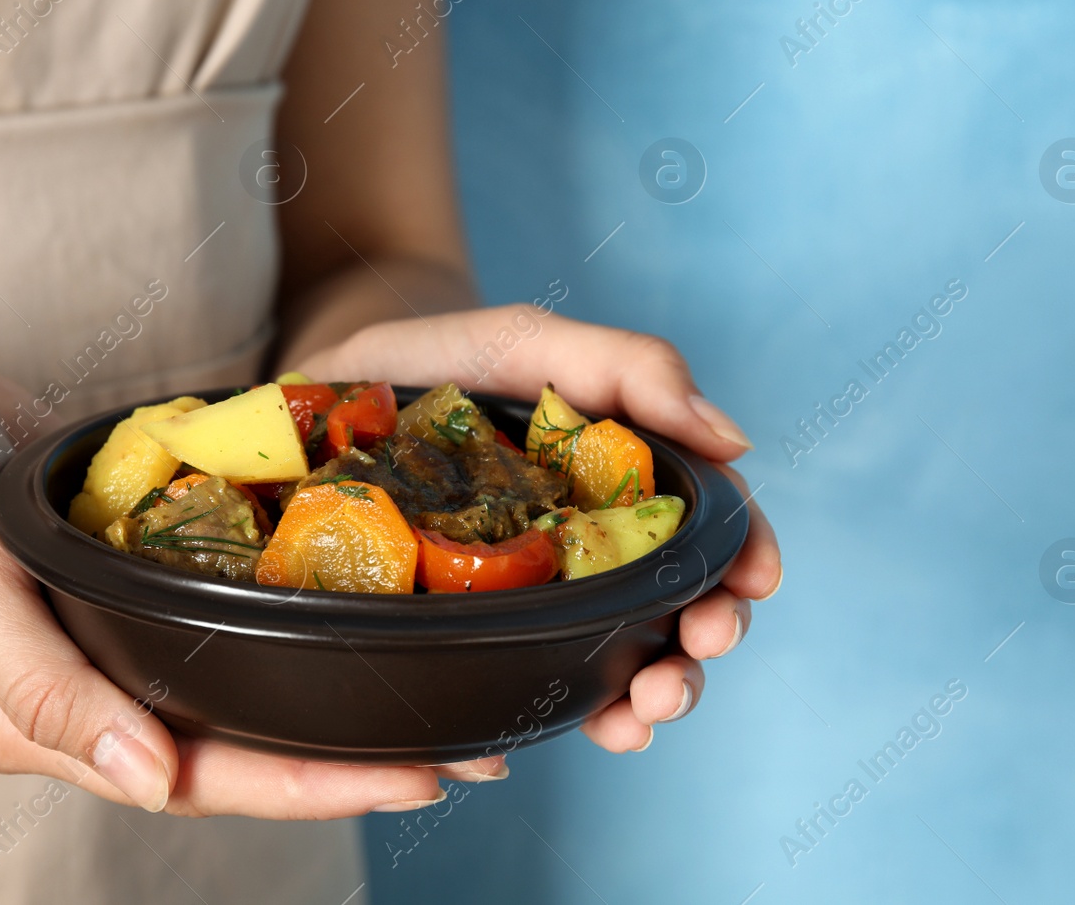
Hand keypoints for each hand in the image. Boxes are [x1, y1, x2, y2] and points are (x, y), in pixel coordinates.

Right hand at [0, 350, 489, 817]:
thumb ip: (41, 689)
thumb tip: (152, 781)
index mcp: (48, 725)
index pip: (203, 780)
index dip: (313, 786)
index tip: (418, 778)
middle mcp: (94, 696)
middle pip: (245, 750)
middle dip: (355, 759)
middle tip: (469, 755)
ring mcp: (115, 642)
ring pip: (246, 692)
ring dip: (340, 699)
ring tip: (444, 698)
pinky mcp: (132, 586)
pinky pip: (225, 624)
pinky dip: (296, 627)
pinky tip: (362, 610)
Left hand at [297, 306, 783, 752]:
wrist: (320, 394)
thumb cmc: (435, 359)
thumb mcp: (528, 341)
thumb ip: (628, 368)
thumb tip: (732, 440)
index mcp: (617, 479)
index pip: (707, 525)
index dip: (743, 555)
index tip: (754, 581)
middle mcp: (588, 545)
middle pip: (675, 609)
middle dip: (697, 651)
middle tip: (683, 667)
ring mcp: (534, 595)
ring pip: (616, 661)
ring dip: (643, 699)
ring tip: (632, 719)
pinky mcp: (472, 633)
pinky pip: (526, 686)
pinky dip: (556, 717)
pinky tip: (557, 733)